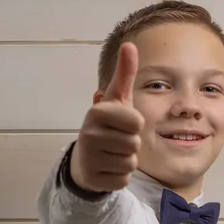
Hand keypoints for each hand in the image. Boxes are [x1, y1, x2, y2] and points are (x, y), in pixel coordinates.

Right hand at [70, 42, 144, 192]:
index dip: (135, 124)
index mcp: (97, 112)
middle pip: (135, 143)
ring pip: (130, 162)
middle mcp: (89, 134)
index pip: (137, 122)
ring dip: (127, 159)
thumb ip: (125, 74)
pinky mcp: (93, 179)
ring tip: (112, 152)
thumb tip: (129, 44)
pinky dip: (120, 175)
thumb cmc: (108, 124)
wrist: (86, 157)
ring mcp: (89, 158)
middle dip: (131, 143)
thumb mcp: (117, 98)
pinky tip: (108, 167)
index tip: (122, 122)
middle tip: (117, 139)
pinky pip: (123, 179)